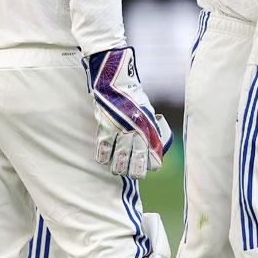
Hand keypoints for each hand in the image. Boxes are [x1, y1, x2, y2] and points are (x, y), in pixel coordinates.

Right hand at [89, 47, 172, 178]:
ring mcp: (120, 130)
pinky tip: (105, 160)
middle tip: (132, 174)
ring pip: (119, 159)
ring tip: (118, 170)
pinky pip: (103, 150)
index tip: (149, 169)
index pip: (153, 154)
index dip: (152, 165)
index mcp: (149, 127)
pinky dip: (103, 158)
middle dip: (135, 172)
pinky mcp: (105, 128)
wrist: (116, 83)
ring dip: (119, 168)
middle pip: (136, 162)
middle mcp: (136, 131)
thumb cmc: (134, 99)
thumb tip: (154, 149)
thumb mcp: (148, 113)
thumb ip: (151, 130)